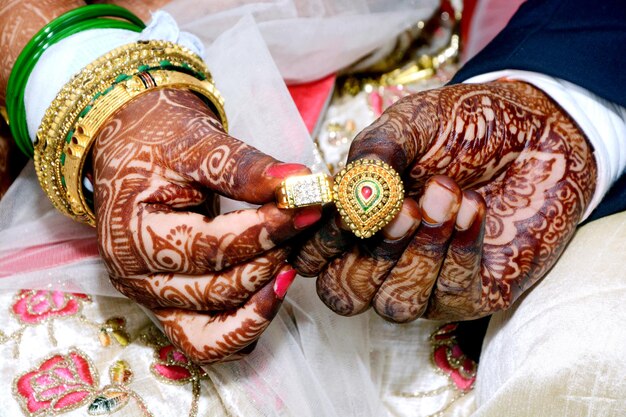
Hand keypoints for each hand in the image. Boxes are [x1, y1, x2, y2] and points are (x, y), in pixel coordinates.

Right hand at [93, 88, 319, 362]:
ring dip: (264, 291)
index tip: (305, 206)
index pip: (209, 246)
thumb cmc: (159, 147)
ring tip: (289, 250)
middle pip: (217, 289)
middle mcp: (135, 279)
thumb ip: (244, 168)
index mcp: (130, 234)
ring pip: (218, 330)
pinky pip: (212, 345)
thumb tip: (298, 182)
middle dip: (271, 256)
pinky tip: (274, 287)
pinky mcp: (170, 313)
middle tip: (304, 222)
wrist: (136, 157)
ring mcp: (151, 303)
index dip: (263, 230)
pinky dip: (247, 325)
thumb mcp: (197, 145)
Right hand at [294, 80, 595, 321]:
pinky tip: (473, 207)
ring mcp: (421, 283)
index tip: (344, 205)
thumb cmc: (460, 127)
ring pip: (395, 305)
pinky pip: (448, 297)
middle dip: (374, 252)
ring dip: (420, 252)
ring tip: (448, 194)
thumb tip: (354, 195)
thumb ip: (374, 154)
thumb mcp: (408, 125)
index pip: (310, 256)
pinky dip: (460, 251)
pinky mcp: (468, 295)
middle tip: (404, 206)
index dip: (319, 239)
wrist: (533, 131)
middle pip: (344, 295)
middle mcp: (379, 261)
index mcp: (352, 222)